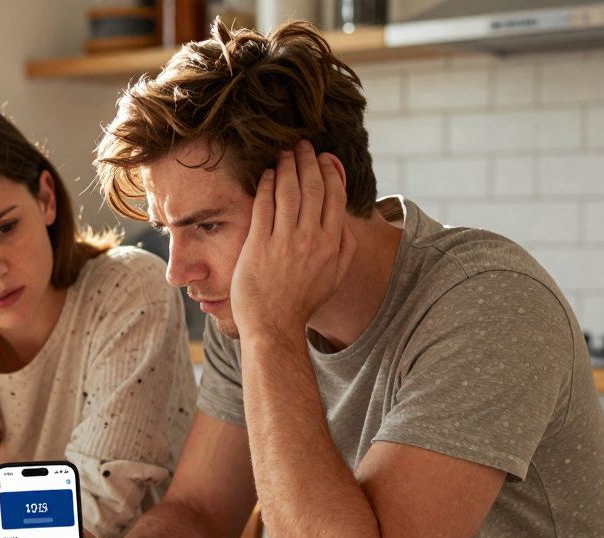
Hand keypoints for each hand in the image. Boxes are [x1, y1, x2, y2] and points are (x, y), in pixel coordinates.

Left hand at [230, 140, 357, 339]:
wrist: (274, 325)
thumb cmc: (303, 302)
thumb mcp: (335, 276)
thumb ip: (344, 246)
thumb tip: (344, 219)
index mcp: (332, 243)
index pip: (334, 196)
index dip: (328, 172)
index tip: (323, 158)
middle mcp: (311, 238)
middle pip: (312, 188)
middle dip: (307, 161)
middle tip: (301, 146)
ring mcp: (284, 240)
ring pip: (288, 191)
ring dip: (286, 167)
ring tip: (283, 154)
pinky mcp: (259, 244)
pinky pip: (263, 205)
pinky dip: (265, 185)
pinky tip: (265, 174)